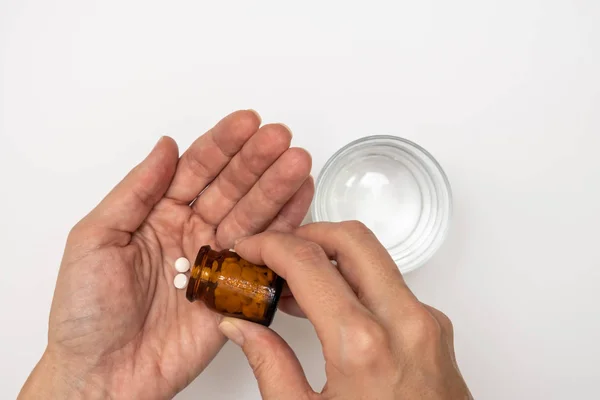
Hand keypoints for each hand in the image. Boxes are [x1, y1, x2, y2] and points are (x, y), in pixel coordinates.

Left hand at [18, 110, 313, 398]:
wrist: (104, 375)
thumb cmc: (86, 313)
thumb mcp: (94, 239)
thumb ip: (136, 191)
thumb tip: (165, 147)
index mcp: (157, 215)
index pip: (195, 169)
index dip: (222, 145)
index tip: (246, 123)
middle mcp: (190, 232)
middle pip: (230, 187)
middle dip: (256, 161)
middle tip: (280, 138)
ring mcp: (216, 260)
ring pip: (251, 215)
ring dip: (275, 187)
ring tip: (297, 162)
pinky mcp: (235, 291)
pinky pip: (265, 254)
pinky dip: (285, 227)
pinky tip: (299, 200)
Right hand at [220, 222, 471, 399]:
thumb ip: (270, 365)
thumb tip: (242, 327)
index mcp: (364, 346)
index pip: (308, 262)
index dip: (269, 246)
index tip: (250, 249)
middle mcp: (404, 323)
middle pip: (352, 238)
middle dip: (306, 233)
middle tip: (275, 252)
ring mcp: (427, 323)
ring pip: (375, 258)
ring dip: (331, 256)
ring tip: (294, 282)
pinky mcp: (436, 330)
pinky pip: (392, 285)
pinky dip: (357, 281)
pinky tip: (332, 306)